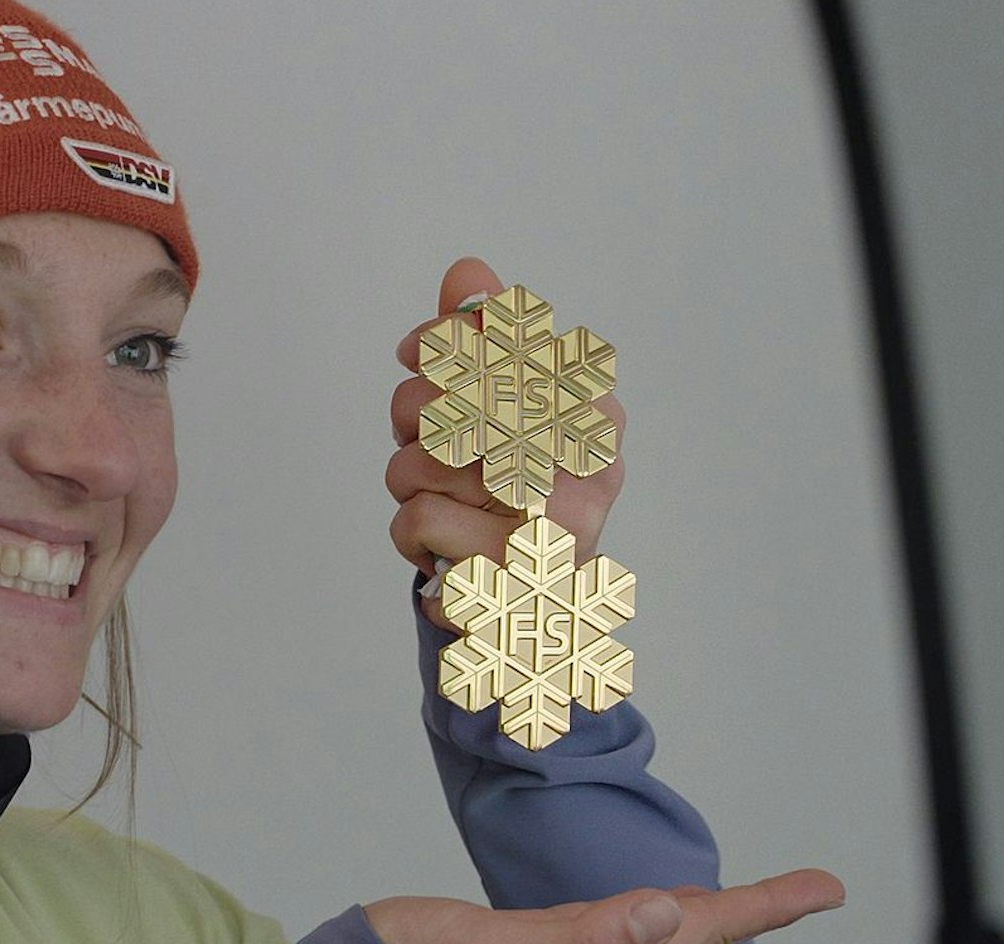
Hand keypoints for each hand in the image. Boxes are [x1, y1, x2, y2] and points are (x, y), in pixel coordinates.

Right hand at [364, 869, 844, 943]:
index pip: (696, 933)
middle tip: (807, 891)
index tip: (825, 889)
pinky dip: (649, 921)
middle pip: (691, 941)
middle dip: (751, 913)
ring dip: (705, 919)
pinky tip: (648, 915)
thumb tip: (667, 910)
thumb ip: (578, 941)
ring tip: (745, 900)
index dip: (763, 907)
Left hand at [388, 257, 627, 629]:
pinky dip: (413, 536)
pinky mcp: (508, 575)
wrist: (529, 609)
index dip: (440, 345)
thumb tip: (468, 273)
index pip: (505, 337)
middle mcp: (588, 465)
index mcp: (594, 413)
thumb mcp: (497, 413)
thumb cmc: (509, 499)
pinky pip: (417, 519)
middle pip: (448, 395)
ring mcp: (555, 526)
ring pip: (420, 460)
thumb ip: (484, 340)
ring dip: (409, 485)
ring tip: (445, 505)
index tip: (416, 358)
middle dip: (415, 419)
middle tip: (433, 447)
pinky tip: (447, 550)